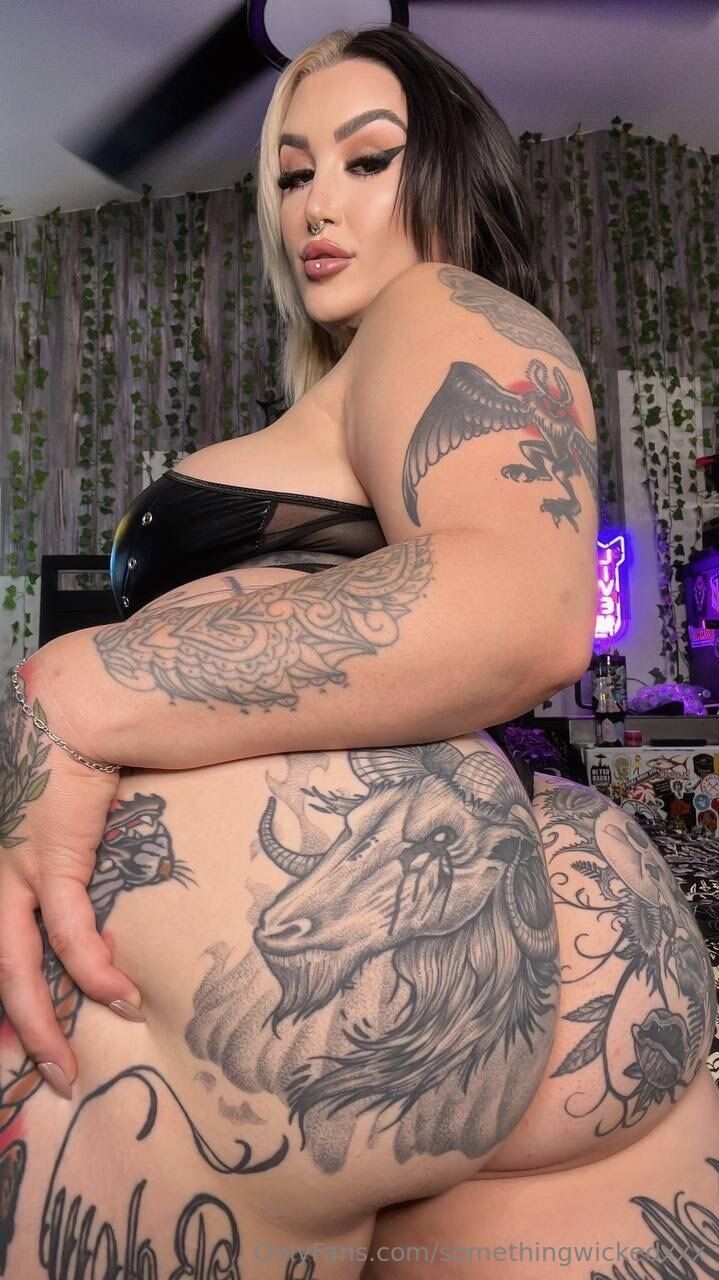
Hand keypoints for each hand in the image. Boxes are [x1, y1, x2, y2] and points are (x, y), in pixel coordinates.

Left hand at [0, 683, 143, 1096]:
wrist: (71, 715)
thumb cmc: (64, 763)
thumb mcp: (52, 828)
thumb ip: (62, 869)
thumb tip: (92, 910)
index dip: (5, 1005)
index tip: (18, 1044)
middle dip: (16, 1033)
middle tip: (43, 1075)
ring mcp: (12, 875)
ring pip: (14, 970)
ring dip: (41, 1026)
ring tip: (69, 1067)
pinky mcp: (50, 863)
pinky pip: (69, 937)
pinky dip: (94, 972)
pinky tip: (121, 997)